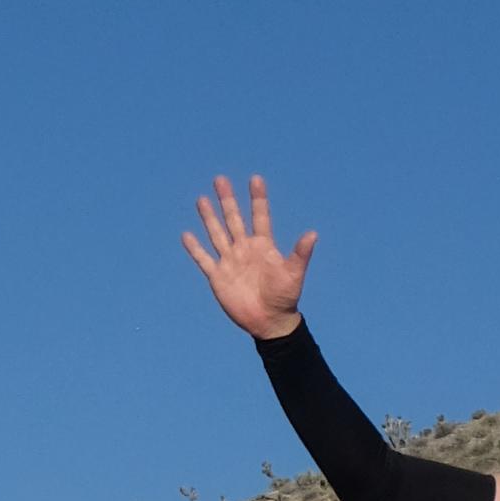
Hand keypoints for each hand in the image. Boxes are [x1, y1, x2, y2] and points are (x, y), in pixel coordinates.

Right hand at [185, 170, 316, 342]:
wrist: (269, 321)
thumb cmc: (285, 297)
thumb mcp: (294, 274)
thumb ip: (300, 253)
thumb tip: (313, 234)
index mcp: (263, 246)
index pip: (260, 216)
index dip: (258, 199)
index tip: (256, 179)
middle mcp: (244, 249)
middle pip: (233, 219)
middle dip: (227, 200)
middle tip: (220, 179)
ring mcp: (230, 261)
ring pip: (217, 234)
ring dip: (209, 217)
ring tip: (201, 199)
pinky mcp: (218, 276)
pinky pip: (204, 259)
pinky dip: (195, 248)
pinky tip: (187, 235)